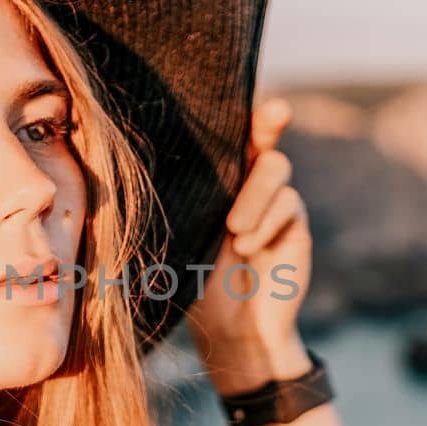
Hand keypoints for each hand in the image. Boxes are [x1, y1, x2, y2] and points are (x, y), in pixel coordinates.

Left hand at [186, 96, 313, 395]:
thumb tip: (130, 160)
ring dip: (255, 197)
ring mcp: (278, 203)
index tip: (251, 97)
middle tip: (260, 138)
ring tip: (234, 232)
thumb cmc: (192, 279)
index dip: (246, 113)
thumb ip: (178, 196)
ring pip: (278, 170)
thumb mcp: (179, 232)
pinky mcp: (296, 226)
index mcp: (220, 180)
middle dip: (264, 132)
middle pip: (265, 143)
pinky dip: (267, 222)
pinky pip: (290, 205)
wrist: (230, 328)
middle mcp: (252, 184)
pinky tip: (247, 247)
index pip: (236, 136)